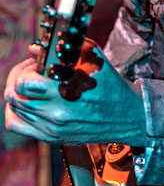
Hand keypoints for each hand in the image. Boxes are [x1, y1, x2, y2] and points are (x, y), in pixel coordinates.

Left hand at [4, 40, 145, 145]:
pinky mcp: (51, 137)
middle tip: (32, 72)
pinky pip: (16, 125)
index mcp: (67, 91)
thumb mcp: (93, 58)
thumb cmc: (110, 84)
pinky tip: (26, 103)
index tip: (37, 64)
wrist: (127, 115)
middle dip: (19, 77)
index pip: (24, 82)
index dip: (26, 68)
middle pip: (14, 94)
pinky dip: (14, 111)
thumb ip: (64, 48)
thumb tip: (34, 49)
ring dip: (18, 92)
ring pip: (14, 108)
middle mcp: (56, 112)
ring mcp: (52, 127)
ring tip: (32, 86)